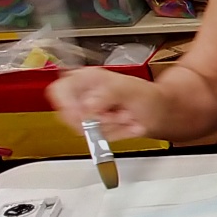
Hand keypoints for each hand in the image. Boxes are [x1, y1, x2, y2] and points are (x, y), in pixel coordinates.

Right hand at [48, 68, 163, 142]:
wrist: (158, 111)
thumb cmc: (147, 96)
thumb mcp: (129, 89)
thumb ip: (108, 94)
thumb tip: (89, 105)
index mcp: (87, 77)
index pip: (59, 91)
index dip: (67, 106)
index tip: (84, 117)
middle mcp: (83, 93)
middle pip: (69, 115)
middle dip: (95, 120)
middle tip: (115, 115)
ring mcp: (86, 111)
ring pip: (82, 130)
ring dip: (107, 128)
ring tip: (123, 117)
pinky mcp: (91, 127)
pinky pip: (93, 139)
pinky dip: (112, 135)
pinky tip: (123, 125)